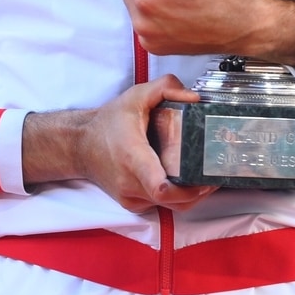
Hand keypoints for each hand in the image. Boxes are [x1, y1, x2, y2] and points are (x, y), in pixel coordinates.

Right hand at [75, 75, 216, 212]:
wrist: (80, 145)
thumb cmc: (107, 123)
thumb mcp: (135, 96)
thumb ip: (166, 88)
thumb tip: (195, 98)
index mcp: (133, 156)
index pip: (159, 186)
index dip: (185, 189)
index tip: (204, 180)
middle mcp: (131, 182)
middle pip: (174, 200)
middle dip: (200, 191)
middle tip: (215, 174)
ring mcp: (132, 197)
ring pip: (171, 206)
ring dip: (191, 195)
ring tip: (204, 177)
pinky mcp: (133, 204)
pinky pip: (162, 206)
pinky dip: (176, 196)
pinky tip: (183, 180)